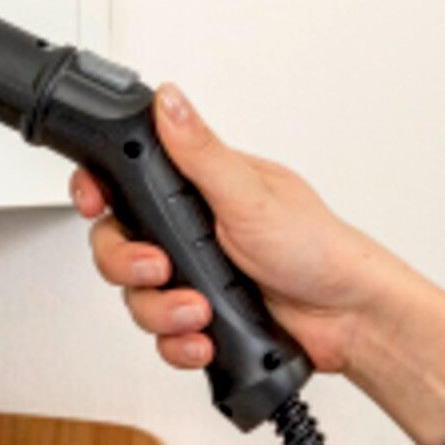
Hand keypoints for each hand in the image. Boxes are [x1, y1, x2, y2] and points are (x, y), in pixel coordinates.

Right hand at [69, 86, 444, 444]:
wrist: (348, 319)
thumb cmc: (317, 248)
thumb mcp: (251, 194)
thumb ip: (201, 153)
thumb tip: (170, 101)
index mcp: (199, 189)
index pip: (128, 182)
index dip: (100, 193)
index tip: (96, 203)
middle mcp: (190, 233)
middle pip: (118, 246)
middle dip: (130, 266)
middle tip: (162, 269)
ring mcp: (195, 279)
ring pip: (138, 298)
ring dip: (162, 312)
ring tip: (201, 312)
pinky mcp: (201, 321)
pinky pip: (164, 337)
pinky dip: (179, 344)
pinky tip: (204, 339)